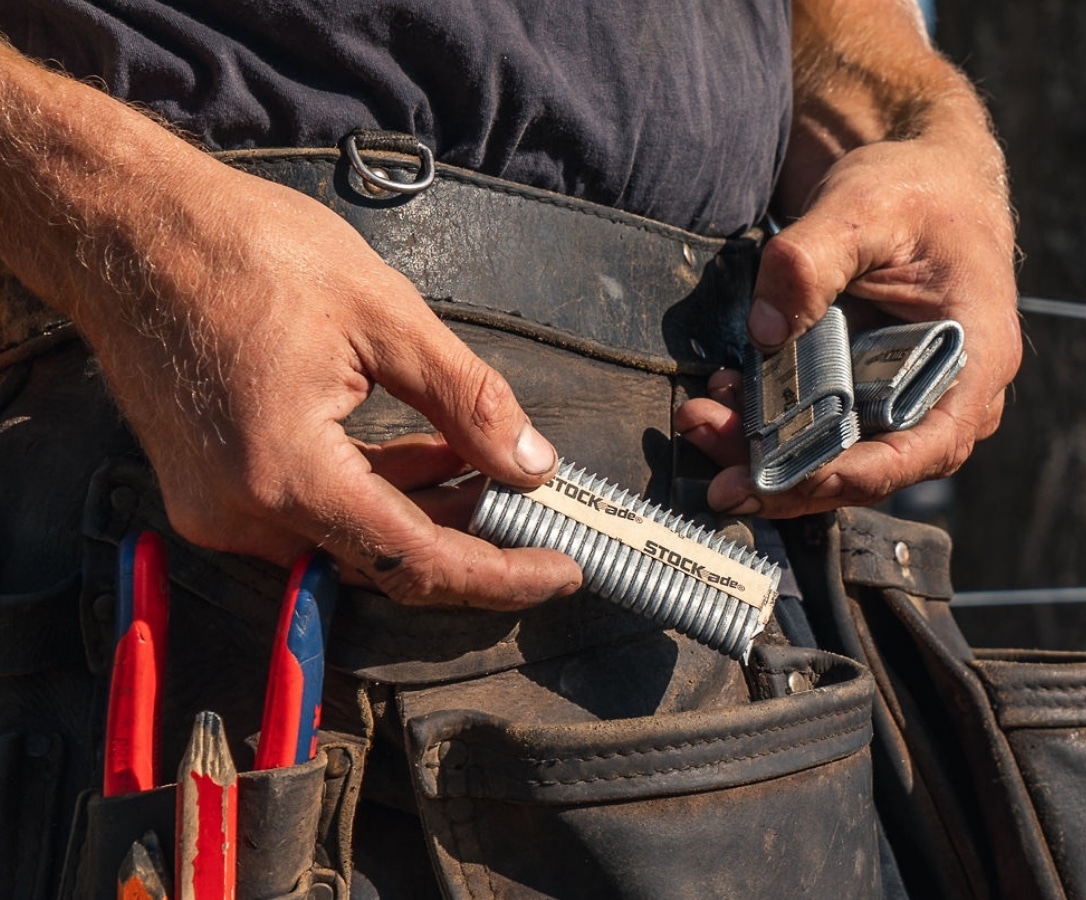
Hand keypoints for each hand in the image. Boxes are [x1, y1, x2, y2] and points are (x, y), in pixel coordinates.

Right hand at [0, 49, 581, 608]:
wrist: (128, 229)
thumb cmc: (245, 252)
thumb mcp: (384, 315)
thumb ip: (468, 401)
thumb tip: (531, 464)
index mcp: (287, 475)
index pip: (417, 561)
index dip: (500, 576)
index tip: (561, 572)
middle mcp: (243, 514)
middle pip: (383, 564)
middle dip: (466, 542)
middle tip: (531, 510)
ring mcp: (217, 507)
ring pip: (348, 542)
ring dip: (421, 513)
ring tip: (482, 468)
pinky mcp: (211, 488)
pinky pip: (310, 516)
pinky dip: (372, 495)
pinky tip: (422, 455)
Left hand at [676, 123, 1020, 516]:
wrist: (915, 182)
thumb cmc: (915, 191)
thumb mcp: (865, 209)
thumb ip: (809, 263)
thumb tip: (764, 331)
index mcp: (974, 360)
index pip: (921, 449)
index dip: (850, 478)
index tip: (780, 482)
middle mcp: (943, 395)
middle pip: (865, 464)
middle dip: (784, 475)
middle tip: (718, 475)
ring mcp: (899, 397)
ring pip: (831, 451)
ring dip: (763, 451)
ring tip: (702, 420)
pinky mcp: (860, 390)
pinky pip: (813, 423)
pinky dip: (766, 420)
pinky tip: (723, 395)